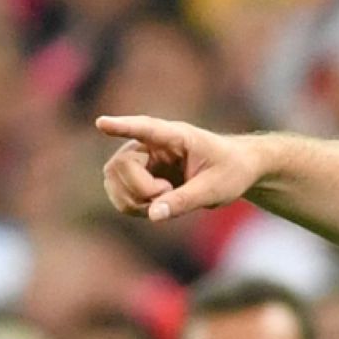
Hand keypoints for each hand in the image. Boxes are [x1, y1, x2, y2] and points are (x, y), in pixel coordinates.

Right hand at [97, 115, 261, 221]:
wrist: (236, 170)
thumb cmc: (230, 171)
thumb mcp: (214, 189)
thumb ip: (184, 201)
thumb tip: (153, 215)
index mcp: (176, 136)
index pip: (146, 129)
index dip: (122, 127)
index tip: (102, 124)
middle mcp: (152, 144)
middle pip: (121, 165)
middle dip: (139, 189)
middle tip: (167, 195)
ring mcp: (142, 159)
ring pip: (114, 179)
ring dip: (133, 200)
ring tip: (165, 202)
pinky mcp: (138, 175)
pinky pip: (120, 194)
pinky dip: (133, 206)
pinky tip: (156, 207)